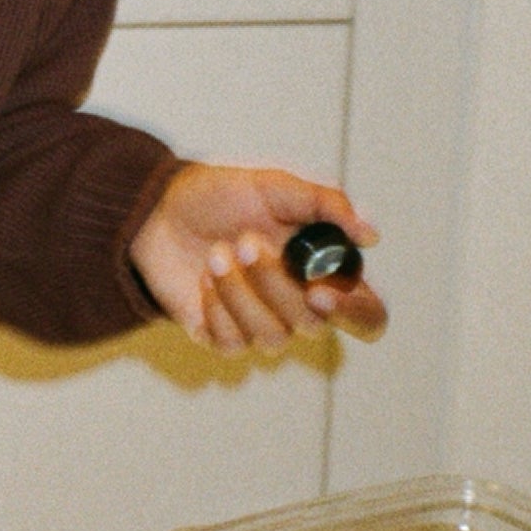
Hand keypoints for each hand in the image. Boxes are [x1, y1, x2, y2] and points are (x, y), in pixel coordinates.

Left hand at [130, 163, 386, 353]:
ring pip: (272, 337)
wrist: (159, 208)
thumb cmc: (223, 196)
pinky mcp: (222, 336)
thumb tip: (370, 235)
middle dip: (275, 282)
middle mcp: (298, 304)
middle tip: (245, 241)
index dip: (355, 312)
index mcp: (323, 270)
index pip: (367, 313)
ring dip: (241, 293)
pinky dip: (216, 308)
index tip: (321, 290)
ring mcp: (261, 324)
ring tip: (217, 253)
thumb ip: (326, 205)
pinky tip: (203, 277)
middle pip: (313, 323)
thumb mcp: (276, 187)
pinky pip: (232, 343)